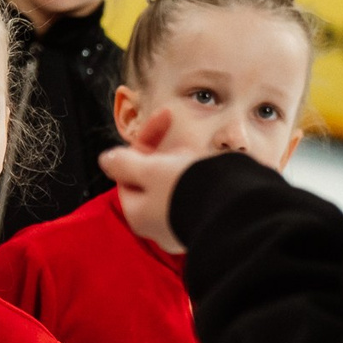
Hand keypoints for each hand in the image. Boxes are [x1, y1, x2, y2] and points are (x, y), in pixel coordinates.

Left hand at [98, 109, 202, 254]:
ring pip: (177, 183)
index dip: (144, 142)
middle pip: (153, 178)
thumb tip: (105, 160)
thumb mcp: (150, 169)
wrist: (237, 209)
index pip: (128, 172)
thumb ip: (125, 163)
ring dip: (187, 164)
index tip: (164, 117)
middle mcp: (157, 225)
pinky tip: (214, 169)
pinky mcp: (205, 222)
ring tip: (201, 158)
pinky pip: (197, 193)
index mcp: (137, 213)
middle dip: (168, 155)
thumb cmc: (188, 188)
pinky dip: (202, 177)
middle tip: (185, 147)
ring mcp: (181, 225)